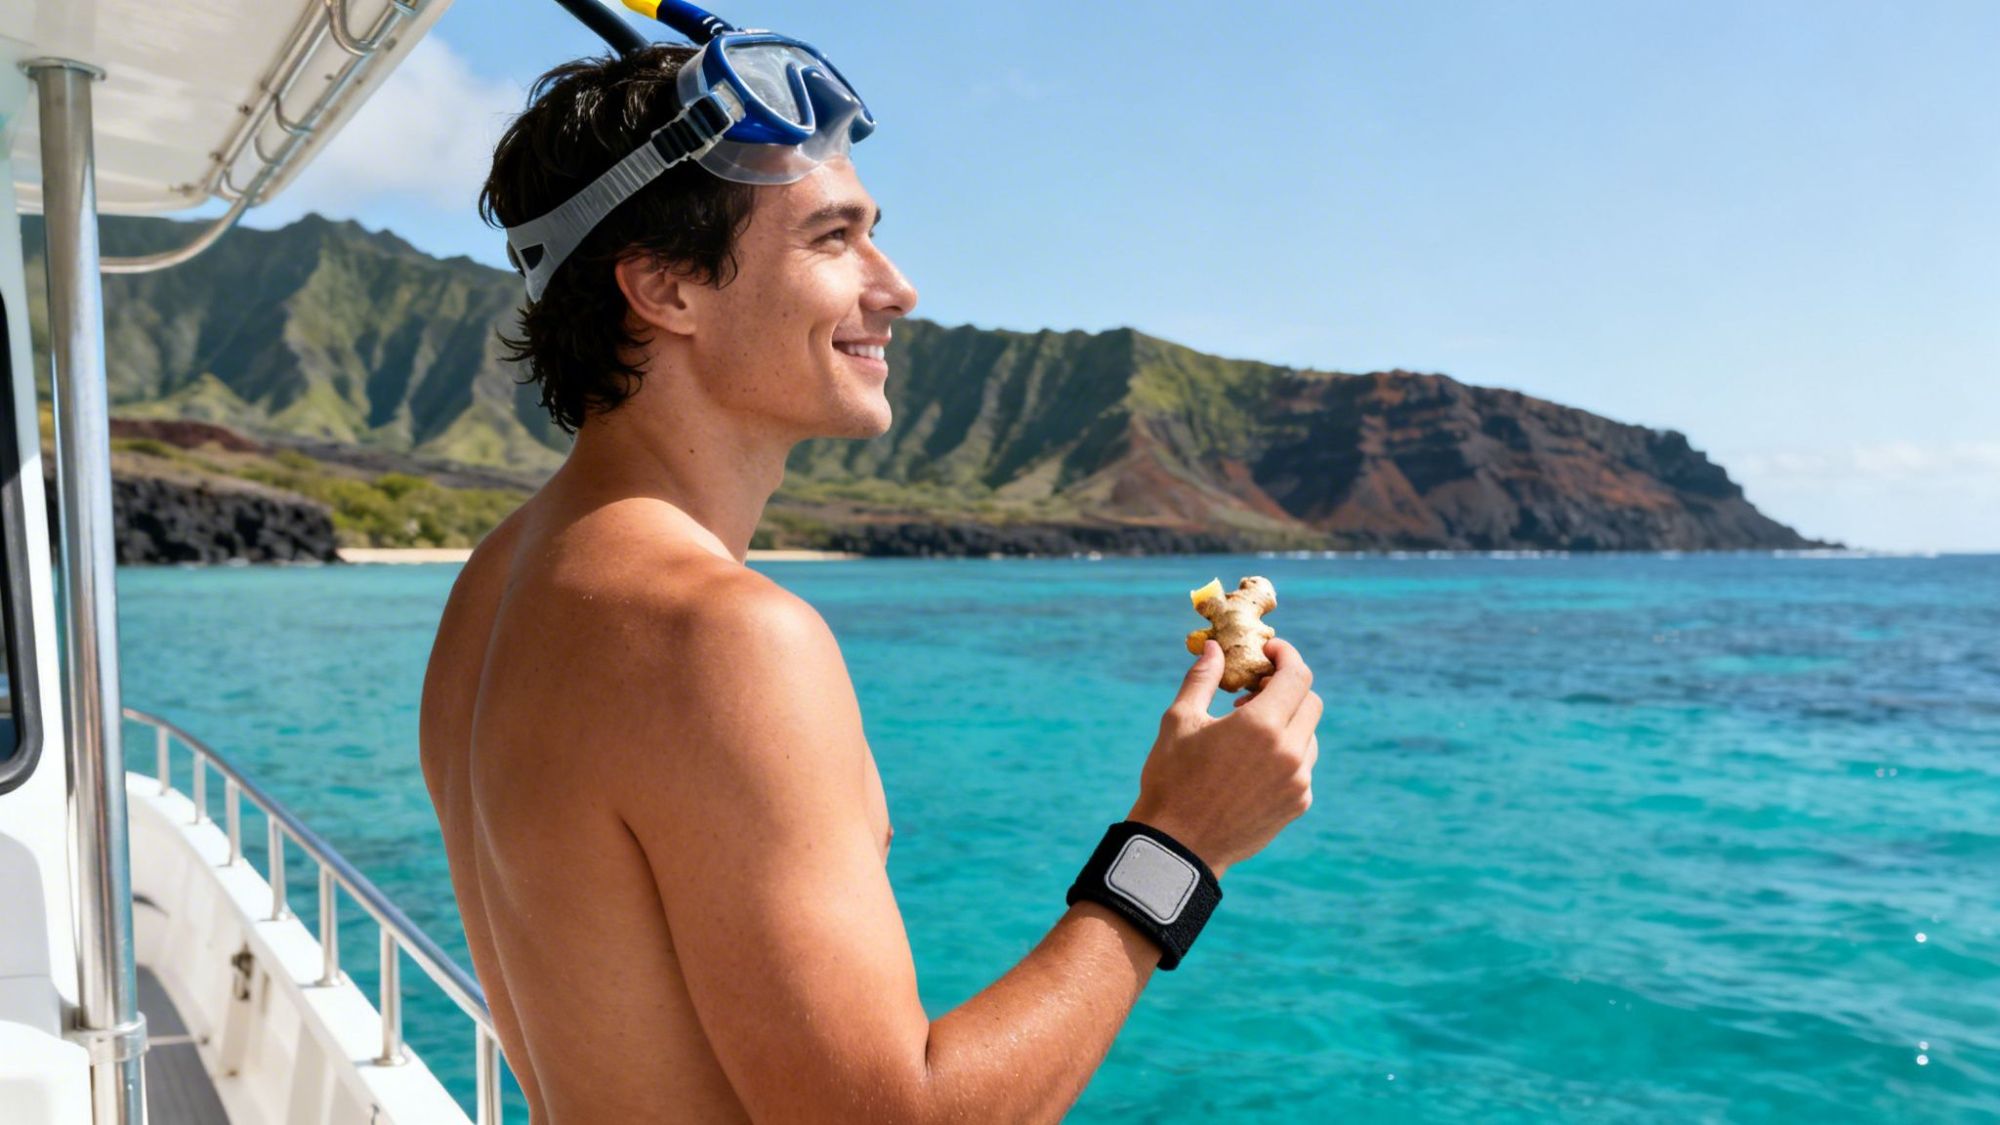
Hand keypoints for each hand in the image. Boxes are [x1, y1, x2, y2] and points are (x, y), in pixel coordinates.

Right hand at [1127, 638, 1322, 878]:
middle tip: (1254, 689)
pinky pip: (1303, 766)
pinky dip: (1286, 753)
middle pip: (1311, 701)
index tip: (1269, 651)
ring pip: (1309, 734)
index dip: (1286, 655)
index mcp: (1261, 725)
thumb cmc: (1172, 779)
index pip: (1297, 675)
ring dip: (1289, 721)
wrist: (1178, 845)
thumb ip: (1203, 679)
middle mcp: (1289, 752)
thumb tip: (1214, 648)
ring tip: (1250, 729)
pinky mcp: (1298, 804)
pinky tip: (1253, 761)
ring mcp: (1298, 781)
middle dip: (1287, 687)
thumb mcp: (1180, 721)